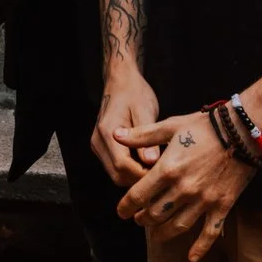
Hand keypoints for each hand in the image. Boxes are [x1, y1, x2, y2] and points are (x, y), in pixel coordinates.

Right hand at [92, 65, 162, 186]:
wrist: (121, 82)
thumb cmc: (135, 93)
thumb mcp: (145, 111)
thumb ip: (147, 138)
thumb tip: (152, 162)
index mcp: (108, 132)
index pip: (122, 165)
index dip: (142, 174)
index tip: (162, 172)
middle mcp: (99, 142)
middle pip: (117, 174)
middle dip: (139, 178)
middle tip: (162, 172)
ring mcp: (98, 146)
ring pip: (116, 175)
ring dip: (135, 176)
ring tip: (156, 167)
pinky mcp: (102, 148)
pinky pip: (115, 168)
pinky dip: (131, 170)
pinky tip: (146, 163)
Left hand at [114, 111, 252, 261]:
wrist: (242, 132)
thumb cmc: (205, 126)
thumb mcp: (170, 126)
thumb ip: (142, 135)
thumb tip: (116, 135)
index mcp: (168, 169)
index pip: (138, 196)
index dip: (126, 206)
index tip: (121, 212)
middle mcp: (183, 189)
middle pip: (155, 213)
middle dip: (143, 218)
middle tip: (139, 219)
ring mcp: (204, 200)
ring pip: (177, 225)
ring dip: (162, 233)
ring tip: (155, 234)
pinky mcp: (222, 206)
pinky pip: (210, 232)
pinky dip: (200, 247)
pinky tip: (191, 257)